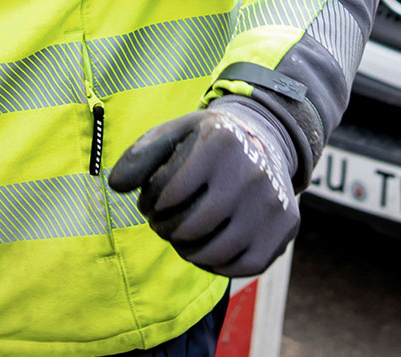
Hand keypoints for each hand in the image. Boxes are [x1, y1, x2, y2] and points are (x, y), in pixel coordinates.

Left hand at [107, 95, 299, 276]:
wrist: (265, 140)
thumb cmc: (208, 143)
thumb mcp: (174, 134)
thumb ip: (140, 156)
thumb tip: (115, 186)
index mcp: (220, 143)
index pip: (167, 194)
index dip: (151, 204)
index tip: (154, 201)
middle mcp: (251, 172)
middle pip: (190, 227)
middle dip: (166, 230)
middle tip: (163, 224)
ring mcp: (272, 203)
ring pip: (214, 252)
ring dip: (187, 251)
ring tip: (182, 237)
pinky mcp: (284, 229)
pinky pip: (241, 267)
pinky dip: (217, 264)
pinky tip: (208, 246)